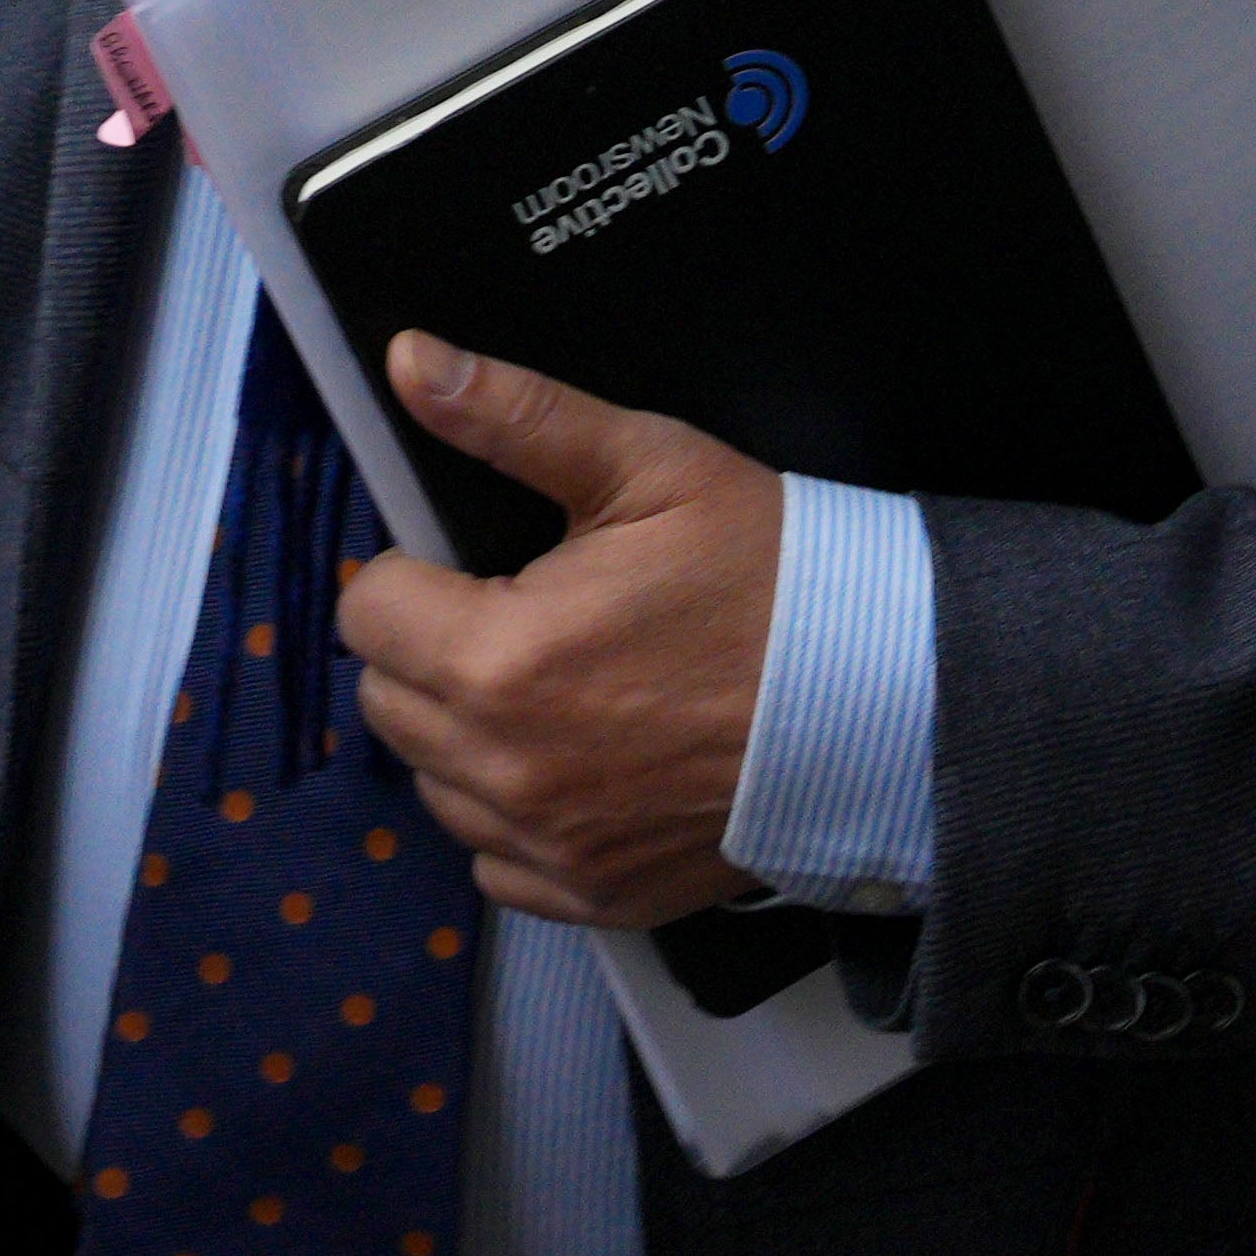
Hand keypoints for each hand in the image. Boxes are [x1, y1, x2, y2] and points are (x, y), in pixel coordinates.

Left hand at [331, 337, 783, 930]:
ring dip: (469, 738)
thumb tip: (411, 361)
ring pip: (435, 784)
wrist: (885, 698)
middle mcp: (506, 770)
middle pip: (388, 701)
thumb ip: (514, 416)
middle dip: (435, 652)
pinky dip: (519, 818)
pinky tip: (583, 765)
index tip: (479, 570)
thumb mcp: (647, 467)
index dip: (417, 575)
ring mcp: (547, 845)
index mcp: (501, 657)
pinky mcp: (590, 894)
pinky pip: (495, 861)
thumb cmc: (770, 575)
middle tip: (527, 621)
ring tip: (561, 692)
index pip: (369, 612)